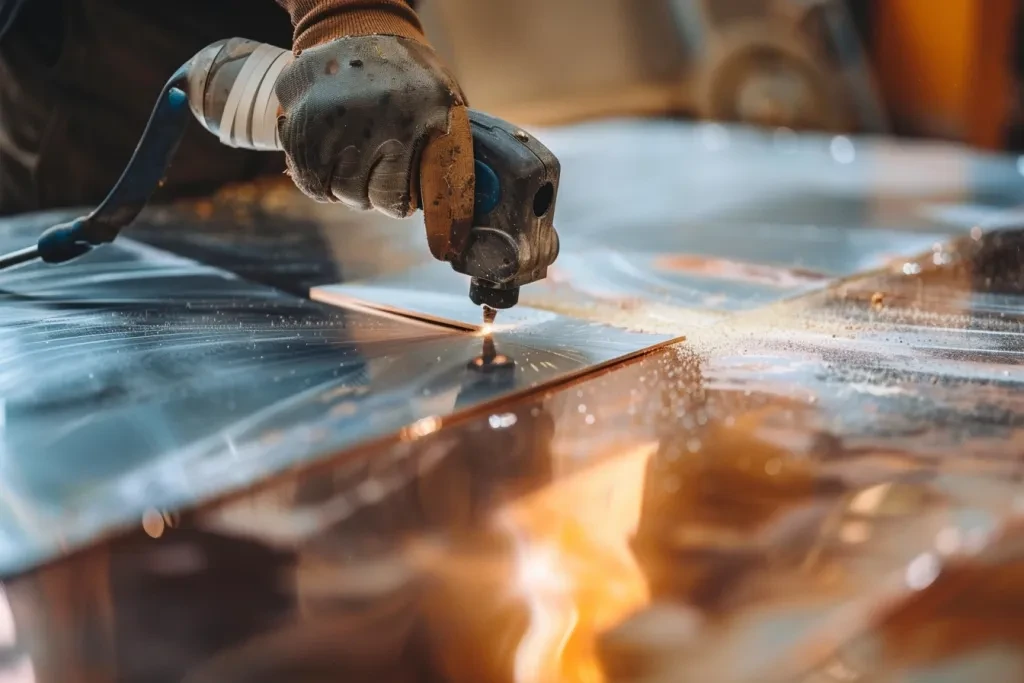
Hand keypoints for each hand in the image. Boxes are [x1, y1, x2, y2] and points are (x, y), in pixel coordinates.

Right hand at [275, 35, 474, 260]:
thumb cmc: (412, 76)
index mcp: (409, 122)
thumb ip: (449, 155)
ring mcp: (323, 117)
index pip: (392, 198)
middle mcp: (363, 121)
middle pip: (357, 196)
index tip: (398, 195)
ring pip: (326, 187)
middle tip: (374, 176)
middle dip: (368, 193)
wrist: (362, 27)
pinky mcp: (294, 113)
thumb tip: (458, 214)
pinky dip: (313, 174)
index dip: (397, 202)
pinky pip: (301, 170)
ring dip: (340, 185)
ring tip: (352, 165)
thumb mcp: (445, 106)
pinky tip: (328, 159)